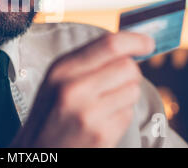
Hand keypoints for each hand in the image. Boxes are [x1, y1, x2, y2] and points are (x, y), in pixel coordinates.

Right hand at [11, 31, 154, 147]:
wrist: (40, 148)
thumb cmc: (51, 110)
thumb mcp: (58, 78)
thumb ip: (88, 59)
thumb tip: (128, 45)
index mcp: (63, 68)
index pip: (110, 45)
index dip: (135, 40)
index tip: (148, 42)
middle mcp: (74, 88)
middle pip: (128, 66)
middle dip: (130, 72)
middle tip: (118, 80)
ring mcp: (89, 113)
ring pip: (133, 89)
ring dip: (126, 94)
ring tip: (104, 103)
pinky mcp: (102, 134)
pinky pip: (129, 113)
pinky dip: (121, 114)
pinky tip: (103, 118)